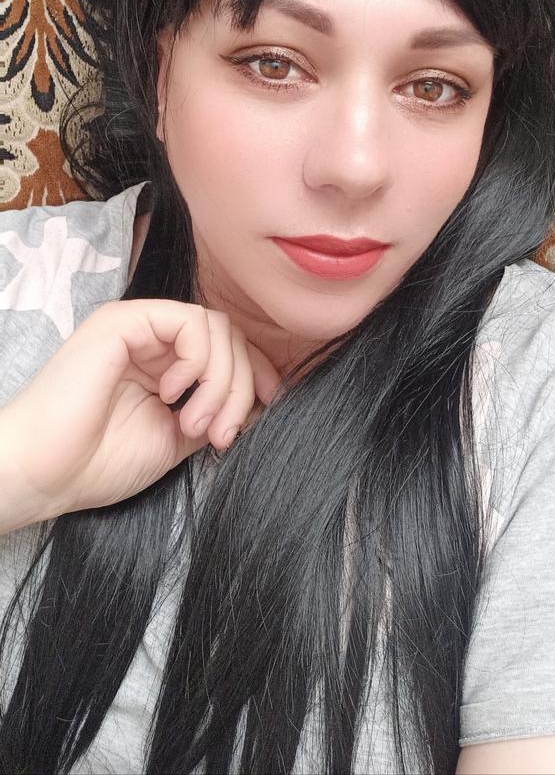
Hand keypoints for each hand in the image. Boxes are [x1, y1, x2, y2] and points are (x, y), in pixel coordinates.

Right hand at [0, 299, 281, 529]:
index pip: (226, 347)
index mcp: (161, 362)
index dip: (256, 373)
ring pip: (215, 327)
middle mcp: (150, 338)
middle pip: (228, 336)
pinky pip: (190, 321)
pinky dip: (198, 360)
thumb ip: (213, 413)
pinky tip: (176, 394)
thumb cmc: (97, 463)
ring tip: (195, 424)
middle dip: (239, 386)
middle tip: (221, 434)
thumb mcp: (175, 438)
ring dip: (221, 380)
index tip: (268, 407)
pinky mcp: (123, 322)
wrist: (45, 475)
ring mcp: (136, 326)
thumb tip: (259, 402)